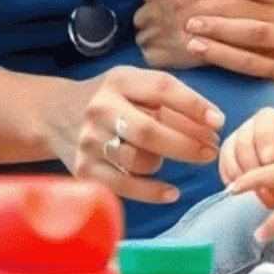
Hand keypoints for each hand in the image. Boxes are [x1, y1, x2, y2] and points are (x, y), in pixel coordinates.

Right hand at [48, 67, 224, 203]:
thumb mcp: (136, 89)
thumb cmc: (112, 101)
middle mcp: (100, 108)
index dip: (194, 105)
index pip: (162, 88)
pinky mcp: (84, 170)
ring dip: (166, 162)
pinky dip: (152, 192)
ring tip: (178, 158)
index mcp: (119, 81)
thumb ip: (173, 106)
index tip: (219, 121)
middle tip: (211, 152)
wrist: (54, 115)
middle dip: (186, 144)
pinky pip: (124, 186)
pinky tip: (171, 191)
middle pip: (149, 130)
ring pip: (138, 160)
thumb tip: (212, 129)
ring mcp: (89, 141)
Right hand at [218, 108, 273, 207]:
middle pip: (243, 143)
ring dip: (243, 177)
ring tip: (261, 193)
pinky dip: (233, 181)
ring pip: (230, 155)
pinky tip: (246, 192)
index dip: (264, 144)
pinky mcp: (228, 157)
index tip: (270, 162)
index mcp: (269, 118)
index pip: (262, 127)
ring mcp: (236, 140)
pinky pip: (224, 167)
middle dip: (253, 166)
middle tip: (267, 185)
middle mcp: (248, 126)